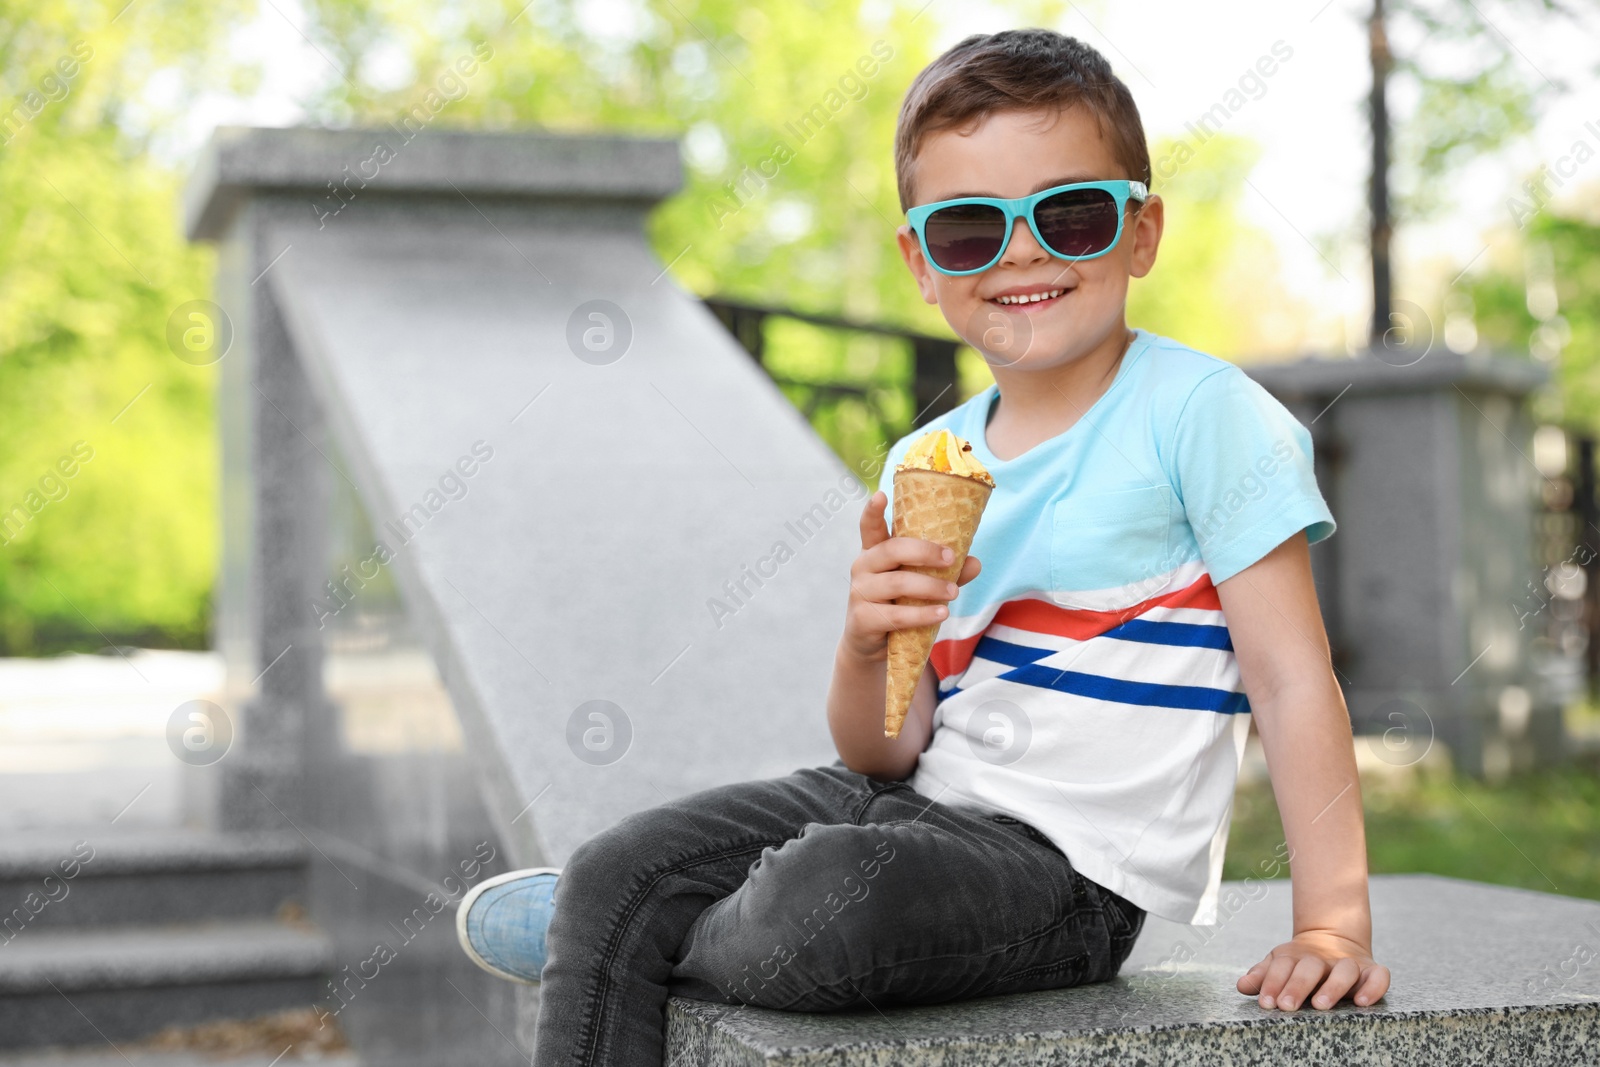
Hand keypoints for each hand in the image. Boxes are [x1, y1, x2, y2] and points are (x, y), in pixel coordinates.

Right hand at [842, 490, 980, 662]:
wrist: (873, 646)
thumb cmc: (898, 605)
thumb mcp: (920, 585)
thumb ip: (946, 572)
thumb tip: (975, 563)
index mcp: (875, 552)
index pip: (870, 526)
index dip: (873, 511)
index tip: (881, 494)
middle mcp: (863, 567)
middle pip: (892, 550)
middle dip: (924, 552)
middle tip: (951, 558)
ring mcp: (860, 593)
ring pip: (898, 583)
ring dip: (930, 587)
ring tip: (954, 592)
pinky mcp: (863, 619)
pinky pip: (897, 615)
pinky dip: (923, 614)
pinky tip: (941, 613)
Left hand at [1236, 930, 1389, 1010]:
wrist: (1334, 936)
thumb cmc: (1300, 961)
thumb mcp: (1280, 963)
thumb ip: (1262, 975)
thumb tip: (1242, 985)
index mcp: (1296, 955)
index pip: (1282, 965)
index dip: (1273, 983)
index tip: (1266, 1002)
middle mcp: (1322, 958)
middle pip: (1310, 968)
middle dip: (1297, 986)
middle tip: (1286, 1006)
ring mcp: (1348, 963)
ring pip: (1344, 970)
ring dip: (1332, 987)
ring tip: (1320, 1005)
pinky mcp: (1371, 970)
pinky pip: (1379, 976)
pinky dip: (1374, 987)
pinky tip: (1362, 1002)